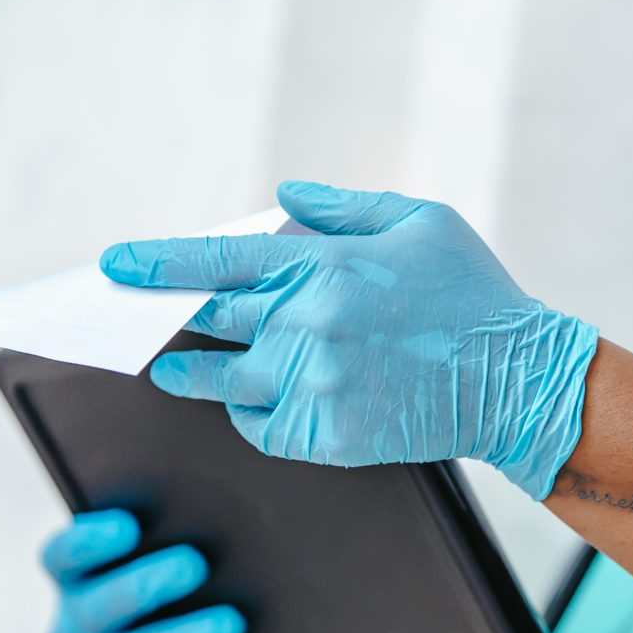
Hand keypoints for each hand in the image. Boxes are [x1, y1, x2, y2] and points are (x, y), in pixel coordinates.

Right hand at [40, 509, 250, 632]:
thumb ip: (173, 563)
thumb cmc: (179, 631)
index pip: (62, 558)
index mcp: (78, 590)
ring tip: (232, 622)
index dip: (86, 541)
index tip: (127, 525)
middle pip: (99, 605)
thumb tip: (226, 527)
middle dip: (148, 583)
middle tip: (195, 565)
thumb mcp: (166, 598)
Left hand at [99, 182, 598, 499]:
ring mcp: (315, 383)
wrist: (518, 381)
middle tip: (140, 324)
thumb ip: (344, 207)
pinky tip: (255, 400)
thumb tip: (279, 199)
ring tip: (178, 370)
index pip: (215, 261)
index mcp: (325, 263)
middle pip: (207, 322)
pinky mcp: (328, 433)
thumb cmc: (474, 295)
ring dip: (193, 373)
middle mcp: (309, 323)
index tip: (113, 267)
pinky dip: (248, 412)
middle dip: (166, 322)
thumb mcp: (421, 222)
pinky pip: (261, 425)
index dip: (156, 264)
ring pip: (222, 381)